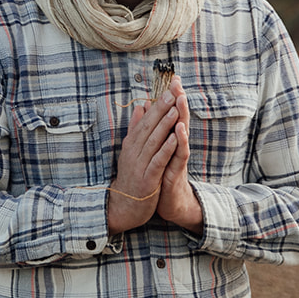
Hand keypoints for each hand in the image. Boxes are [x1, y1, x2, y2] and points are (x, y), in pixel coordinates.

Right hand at [108, 88, 180, 233]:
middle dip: (160, 109)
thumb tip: (139, 107)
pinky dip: (165, 149)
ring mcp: (140, 165)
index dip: (156, 105)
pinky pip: (157, 161)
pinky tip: (174, 138)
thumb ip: (136, 129)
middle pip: (149, 127)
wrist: (123, 207)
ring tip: (175, 109)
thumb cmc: (131, 177)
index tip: (167, 90)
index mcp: (132, 144)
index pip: (144, 120)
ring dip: (164, 125)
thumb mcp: (131, 150)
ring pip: (153, 141)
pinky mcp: (147, 179)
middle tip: (171, 92)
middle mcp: (134, 151)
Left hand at [155, 78, 204, 231]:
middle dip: (178, 100)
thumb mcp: (156, 151)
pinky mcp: (177, 170)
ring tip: (181, 98)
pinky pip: (180, 154)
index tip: (172, 78)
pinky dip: (180, 142)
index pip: (171, 115)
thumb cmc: (162, 174)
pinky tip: (180, 130)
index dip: (171, 98)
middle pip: (179, 119)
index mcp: (169, 140)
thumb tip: (147, 110)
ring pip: (182, 133)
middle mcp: (176, 146)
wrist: (169, 202)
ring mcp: (178, 157)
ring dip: (182, 116)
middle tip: (178, 81)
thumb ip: (155, 131)